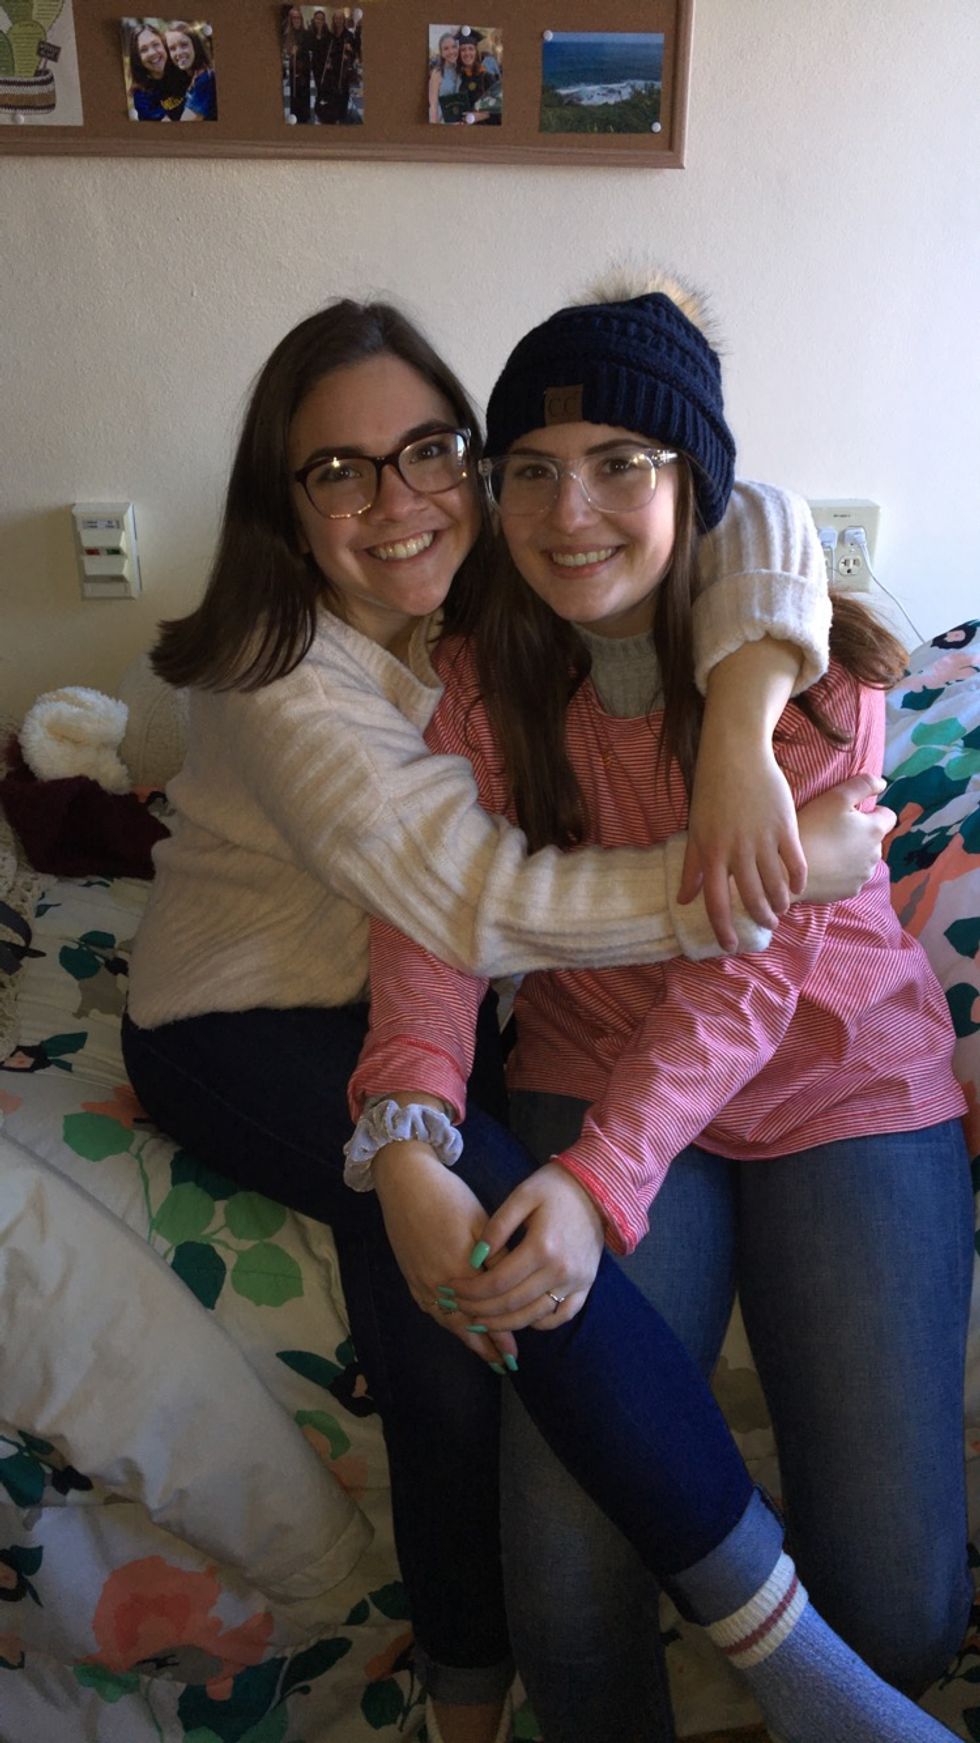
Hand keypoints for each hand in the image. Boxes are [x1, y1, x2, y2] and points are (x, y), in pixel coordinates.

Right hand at [373, 1142, 515, 1367]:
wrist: (406, 1182)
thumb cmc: (449, 1198)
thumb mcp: (481, 1224)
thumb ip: (497, 1260)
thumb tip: (514, 1288)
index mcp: (460, 1273)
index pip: (485, 1314)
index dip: (501, 1335)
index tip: (516, 1355)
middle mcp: (438, 1285)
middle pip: (465, 1324)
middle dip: (485, 1347)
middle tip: (504, 1365)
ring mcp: (420, 1282)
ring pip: (446, 1320)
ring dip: (466, 1339)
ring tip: (484, 1356)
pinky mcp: (410, 1275)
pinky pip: (430, 1308)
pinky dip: (445, 1322)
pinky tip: (454, 1327)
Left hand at [445, 1163, 604, 1332]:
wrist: (598, 1187)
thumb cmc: (555, 1187)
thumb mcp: (522, 1196)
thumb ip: (497, 1227)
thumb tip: (475, 1258)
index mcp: (541, 1248)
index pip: (498, 1282)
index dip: (471, 1291)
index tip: (451, 1288)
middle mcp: (560, 1271)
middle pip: (513, 1304)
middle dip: (480, 1310)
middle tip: (458, 1308)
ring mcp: (576, 1282)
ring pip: (534, 1316)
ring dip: (505, 1324)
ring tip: (481, 1321)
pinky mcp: (586, 1285)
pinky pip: (562, 1315)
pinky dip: (540, 1323)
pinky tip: (520, 1319)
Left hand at [681, 740, 805, 950]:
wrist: (736, 754)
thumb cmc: (712, 791)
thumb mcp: (696, 829)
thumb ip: (692, 867)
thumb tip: (685, 899)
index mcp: (710, 853)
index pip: (715, 902)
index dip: (722, 928)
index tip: (729, 946)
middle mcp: (736, 850)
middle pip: (751, 898)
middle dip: (760, 917)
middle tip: (766, 924)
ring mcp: (762, 839)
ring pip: (776, 885)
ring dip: (780, 903)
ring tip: (781, 909)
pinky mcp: (785, 826)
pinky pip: (796, 863)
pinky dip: (798, 880)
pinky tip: (798, 888)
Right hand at [796, 773, 895, 902]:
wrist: (788, 870)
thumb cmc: (812, 828)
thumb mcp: (836, 797)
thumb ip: (863, 785)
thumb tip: (882, 784)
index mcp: (874, 830)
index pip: (888, 816)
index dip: (872, 811)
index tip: (851, 813)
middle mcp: (875, 855)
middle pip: (874, 839)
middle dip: (859, 833)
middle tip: (832, 830)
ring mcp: (863, 876)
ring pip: (863, 859)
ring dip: (851, 853)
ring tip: (826, 849)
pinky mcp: (849, 891)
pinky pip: (851, 877)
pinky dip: (842, 871)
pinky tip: (824, 866)